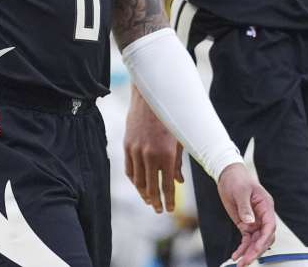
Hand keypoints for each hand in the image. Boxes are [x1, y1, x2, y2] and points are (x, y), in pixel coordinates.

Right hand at [124, 91, 182, 212]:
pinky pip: (129, 169)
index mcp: (167, 155)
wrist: (151, 98)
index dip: (169, 200)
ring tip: (149, 200)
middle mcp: (150, 155)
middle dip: (156, 201)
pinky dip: (134, 180)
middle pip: (151, 187)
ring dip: (143, 193)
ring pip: (138, 181)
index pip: (167, 186)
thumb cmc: (171, 118)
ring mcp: (137, 151)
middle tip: (159, 209)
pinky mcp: (127, 146)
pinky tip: (139, 185)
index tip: (170, 210)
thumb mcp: (180, 139)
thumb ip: (179, 163)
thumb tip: (179, 182)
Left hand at [216, 163, 276, 266]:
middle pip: (264, 238)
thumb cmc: (237, 180)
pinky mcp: (245, 225)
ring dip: (249, 253)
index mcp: (266, 206)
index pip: (270, 226)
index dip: (265, 239)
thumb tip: (249, 223)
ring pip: (256, 242)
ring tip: (240, 263)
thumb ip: (245, 207)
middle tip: (246, 261)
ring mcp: (255, 221)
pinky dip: (242, 248)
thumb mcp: (241, 192)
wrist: (228, 176)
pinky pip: (247, 240)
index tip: (257, 249)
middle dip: (256, 251)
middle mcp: (262, 216)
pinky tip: (236, 256)